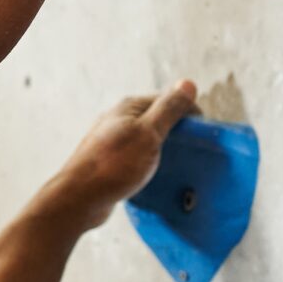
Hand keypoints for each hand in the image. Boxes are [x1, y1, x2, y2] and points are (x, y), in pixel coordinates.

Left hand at [36, 82, 198, 232]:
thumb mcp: (149, 133)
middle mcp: (117, 120)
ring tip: (175, 164)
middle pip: (155, 118)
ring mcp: (110, 141)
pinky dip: (147, 162)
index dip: (188, 113)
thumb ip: (168, 109)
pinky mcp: (107, 161)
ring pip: (144, 138)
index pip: (167, 100)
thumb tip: (188, 83)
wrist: (79, 198)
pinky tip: (152, 175)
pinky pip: (134, 156)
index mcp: (128, 107)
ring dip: (161, 147)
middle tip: (192, 149)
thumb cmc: (114, 165)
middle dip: (175, 130)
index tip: (203, 131)